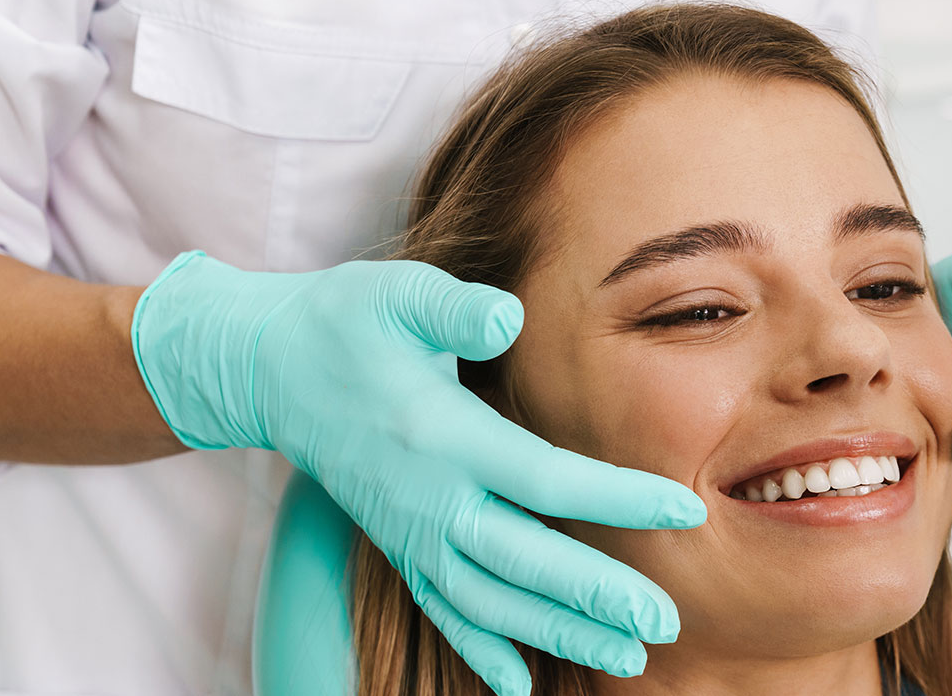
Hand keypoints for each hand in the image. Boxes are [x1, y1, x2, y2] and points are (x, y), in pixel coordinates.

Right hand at [132, 252, 702, 694]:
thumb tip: (507, 320)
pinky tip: (520, 686)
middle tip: (665, 624)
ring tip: (628, 658)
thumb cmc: (347, 321)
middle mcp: (428, 497)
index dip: (616, 497)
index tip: (683, 510)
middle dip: (596, 596)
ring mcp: (410, 531)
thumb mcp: (398, 294)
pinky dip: (481, 650)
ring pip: (490, 600)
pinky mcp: (399, 546)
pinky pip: (442, 609)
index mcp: (443, 435)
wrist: (267, 367)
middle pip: (523, 559)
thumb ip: (455, 311)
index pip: (544, 476)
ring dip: (557, 634)